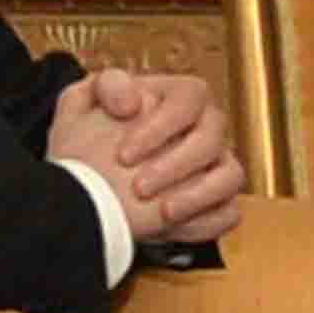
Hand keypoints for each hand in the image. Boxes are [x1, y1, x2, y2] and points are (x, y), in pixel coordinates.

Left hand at [63, 70, 249, 250]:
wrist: (86, 184)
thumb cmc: (89, 141)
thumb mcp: (82, 103)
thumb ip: (107, 86)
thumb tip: (132, 100)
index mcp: (180, 97)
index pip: (189, 99)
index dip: (160, 127)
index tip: (124, 154)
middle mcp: (205, 128)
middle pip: (211, 139)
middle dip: (174, 165)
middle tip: (138, 187)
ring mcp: (216, 165)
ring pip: (230, 176)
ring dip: (197, 196)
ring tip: (162, 212)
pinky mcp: (218, 202)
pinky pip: (228, 213)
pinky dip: (205, 222)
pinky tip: (169, 227)